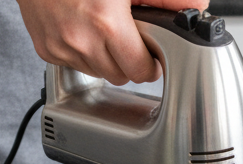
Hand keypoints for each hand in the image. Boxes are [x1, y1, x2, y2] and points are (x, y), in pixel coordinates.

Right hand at [16, 0, 209, 85]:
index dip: (151, 63)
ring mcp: (61, 48)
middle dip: (129, 60)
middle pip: (120, 76)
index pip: (140, 71)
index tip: (153, 55)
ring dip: (106, 57)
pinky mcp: (47, 50)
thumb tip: (195, 8)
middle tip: (130, 37)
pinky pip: (74, 64)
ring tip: (105, 28)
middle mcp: (81, 40)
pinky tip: (83, 29)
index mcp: (106, 23)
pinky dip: (83, 51)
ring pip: (97, 73)